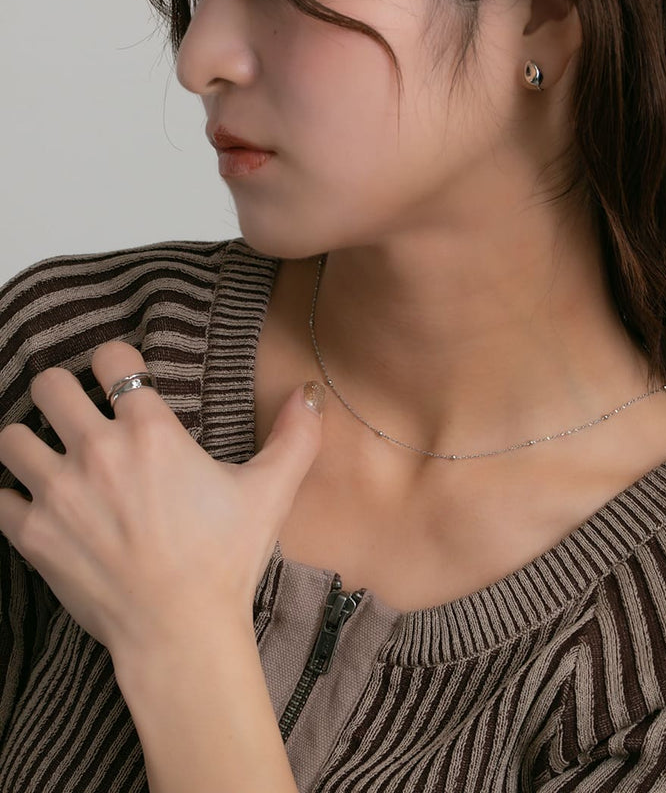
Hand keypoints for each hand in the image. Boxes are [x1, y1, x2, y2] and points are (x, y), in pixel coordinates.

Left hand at [0, 341, 323, 659]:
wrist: (181, 632)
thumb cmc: (225, 559)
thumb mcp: (270, 492)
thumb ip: (295, 436)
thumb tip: (310, 393)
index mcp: (150, 431)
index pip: (110, 358)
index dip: (115, 360)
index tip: (121, 376)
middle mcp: (97, 451)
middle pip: (48, 385)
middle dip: (61, 390)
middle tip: (77, 409)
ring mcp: (58, 493)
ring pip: (12, 436)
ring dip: (30, 439)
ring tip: (50, 454)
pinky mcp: (33, 535)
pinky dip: (13, 496)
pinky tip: (36, 503)